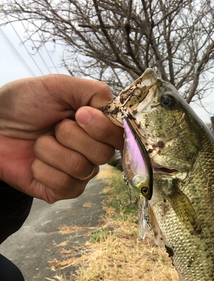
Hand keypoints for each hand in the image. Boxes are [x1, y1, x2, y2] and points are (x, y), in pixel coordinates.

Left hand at [0, 75, 122, 202]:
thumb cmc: (23, 104)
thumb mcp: (58, 86)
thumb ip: (93, 92)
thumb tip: (116, 109)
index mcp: (97, 127)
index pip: (120, 136)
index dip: (103, 128)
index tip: (80, 114)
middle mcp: (92, 152)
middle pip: (103, 154)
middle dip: (70, 136)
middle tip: (54, 126)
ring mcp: (79, 174)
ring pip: (80, 168)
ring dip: (51, 151)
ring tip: (39, 142)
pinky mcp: (62, 191)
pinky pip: (64, 184)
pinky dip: (43, 169)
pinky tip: (35, 162)